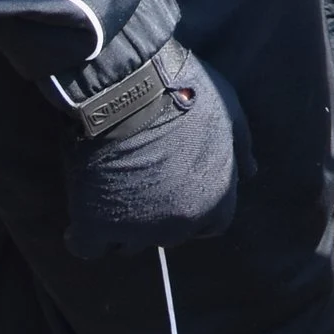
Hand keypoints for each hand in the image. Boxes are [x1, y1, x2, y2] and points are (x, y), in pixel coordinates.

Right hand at [63, 42, 252, 262]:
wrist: (128, 85)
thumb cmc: (184, 91)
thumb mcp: (230, 112)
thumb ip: (241, 148)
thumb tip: (250, 174)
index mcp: (216, 201)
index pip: (211, 225)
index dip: (194, 206)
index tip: (175, 186)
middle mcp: (179, 225)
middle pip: (168, 236)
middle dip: (158, 214)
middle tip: (141, 181)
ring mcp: (136, 229)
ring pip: (130, 244)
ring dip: (124, 224)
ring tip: (112, 189)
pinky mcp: (94, 226)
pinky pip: (89, 248)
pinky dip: (85, 236)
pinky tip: (83, 215)